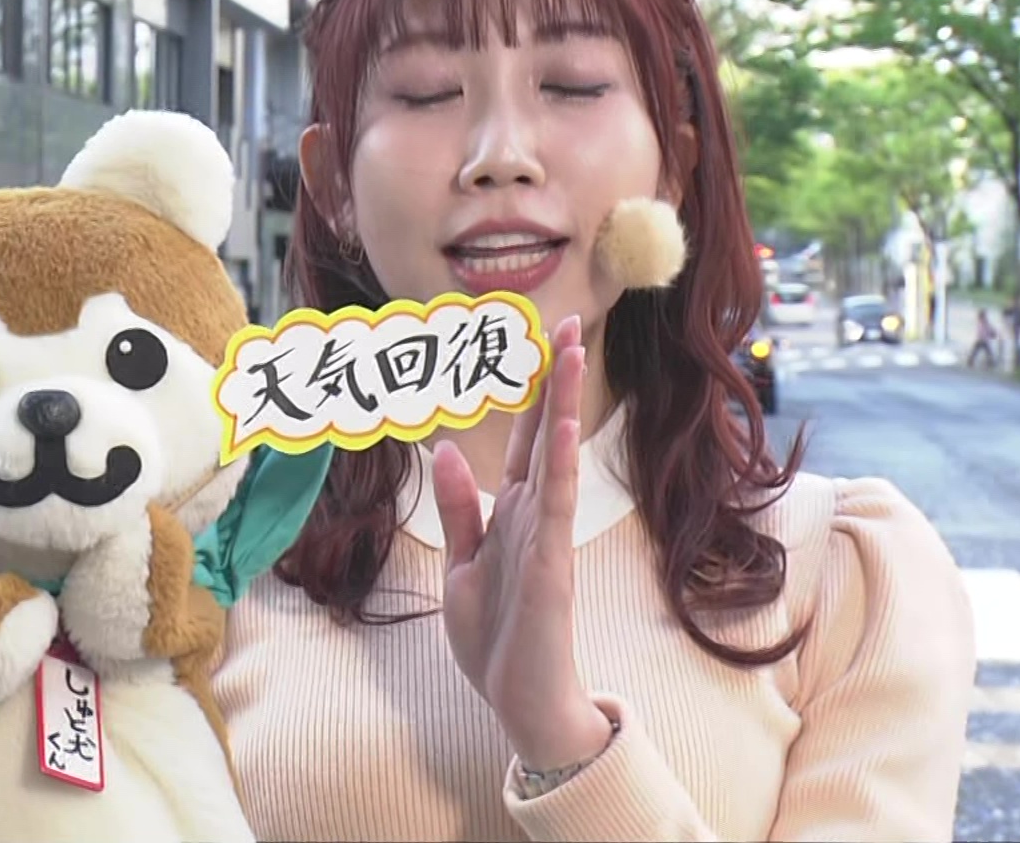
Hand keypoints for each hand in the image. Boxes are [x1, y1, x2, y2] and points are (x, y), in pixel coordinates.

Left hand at [431, 315, 612, 770]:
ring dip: (564, 403)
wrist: (518, 700)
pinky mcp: (549, 565)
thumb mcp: (463, 562)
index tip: (541, 338)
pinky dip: (562, 465)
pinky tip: (565, 428)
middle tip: (570, 319)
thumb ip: (460, 507)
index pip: (528, 438)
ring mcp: (546, 536)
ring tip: (573, 350)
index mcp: (514, 512)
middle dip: (557, 378)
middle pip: (548, 433)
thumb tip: (447, 448)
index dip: (533, 390)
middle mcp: (536, 514)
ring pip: (558, 455)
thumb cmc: (496, 638)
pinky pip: (556, 505)